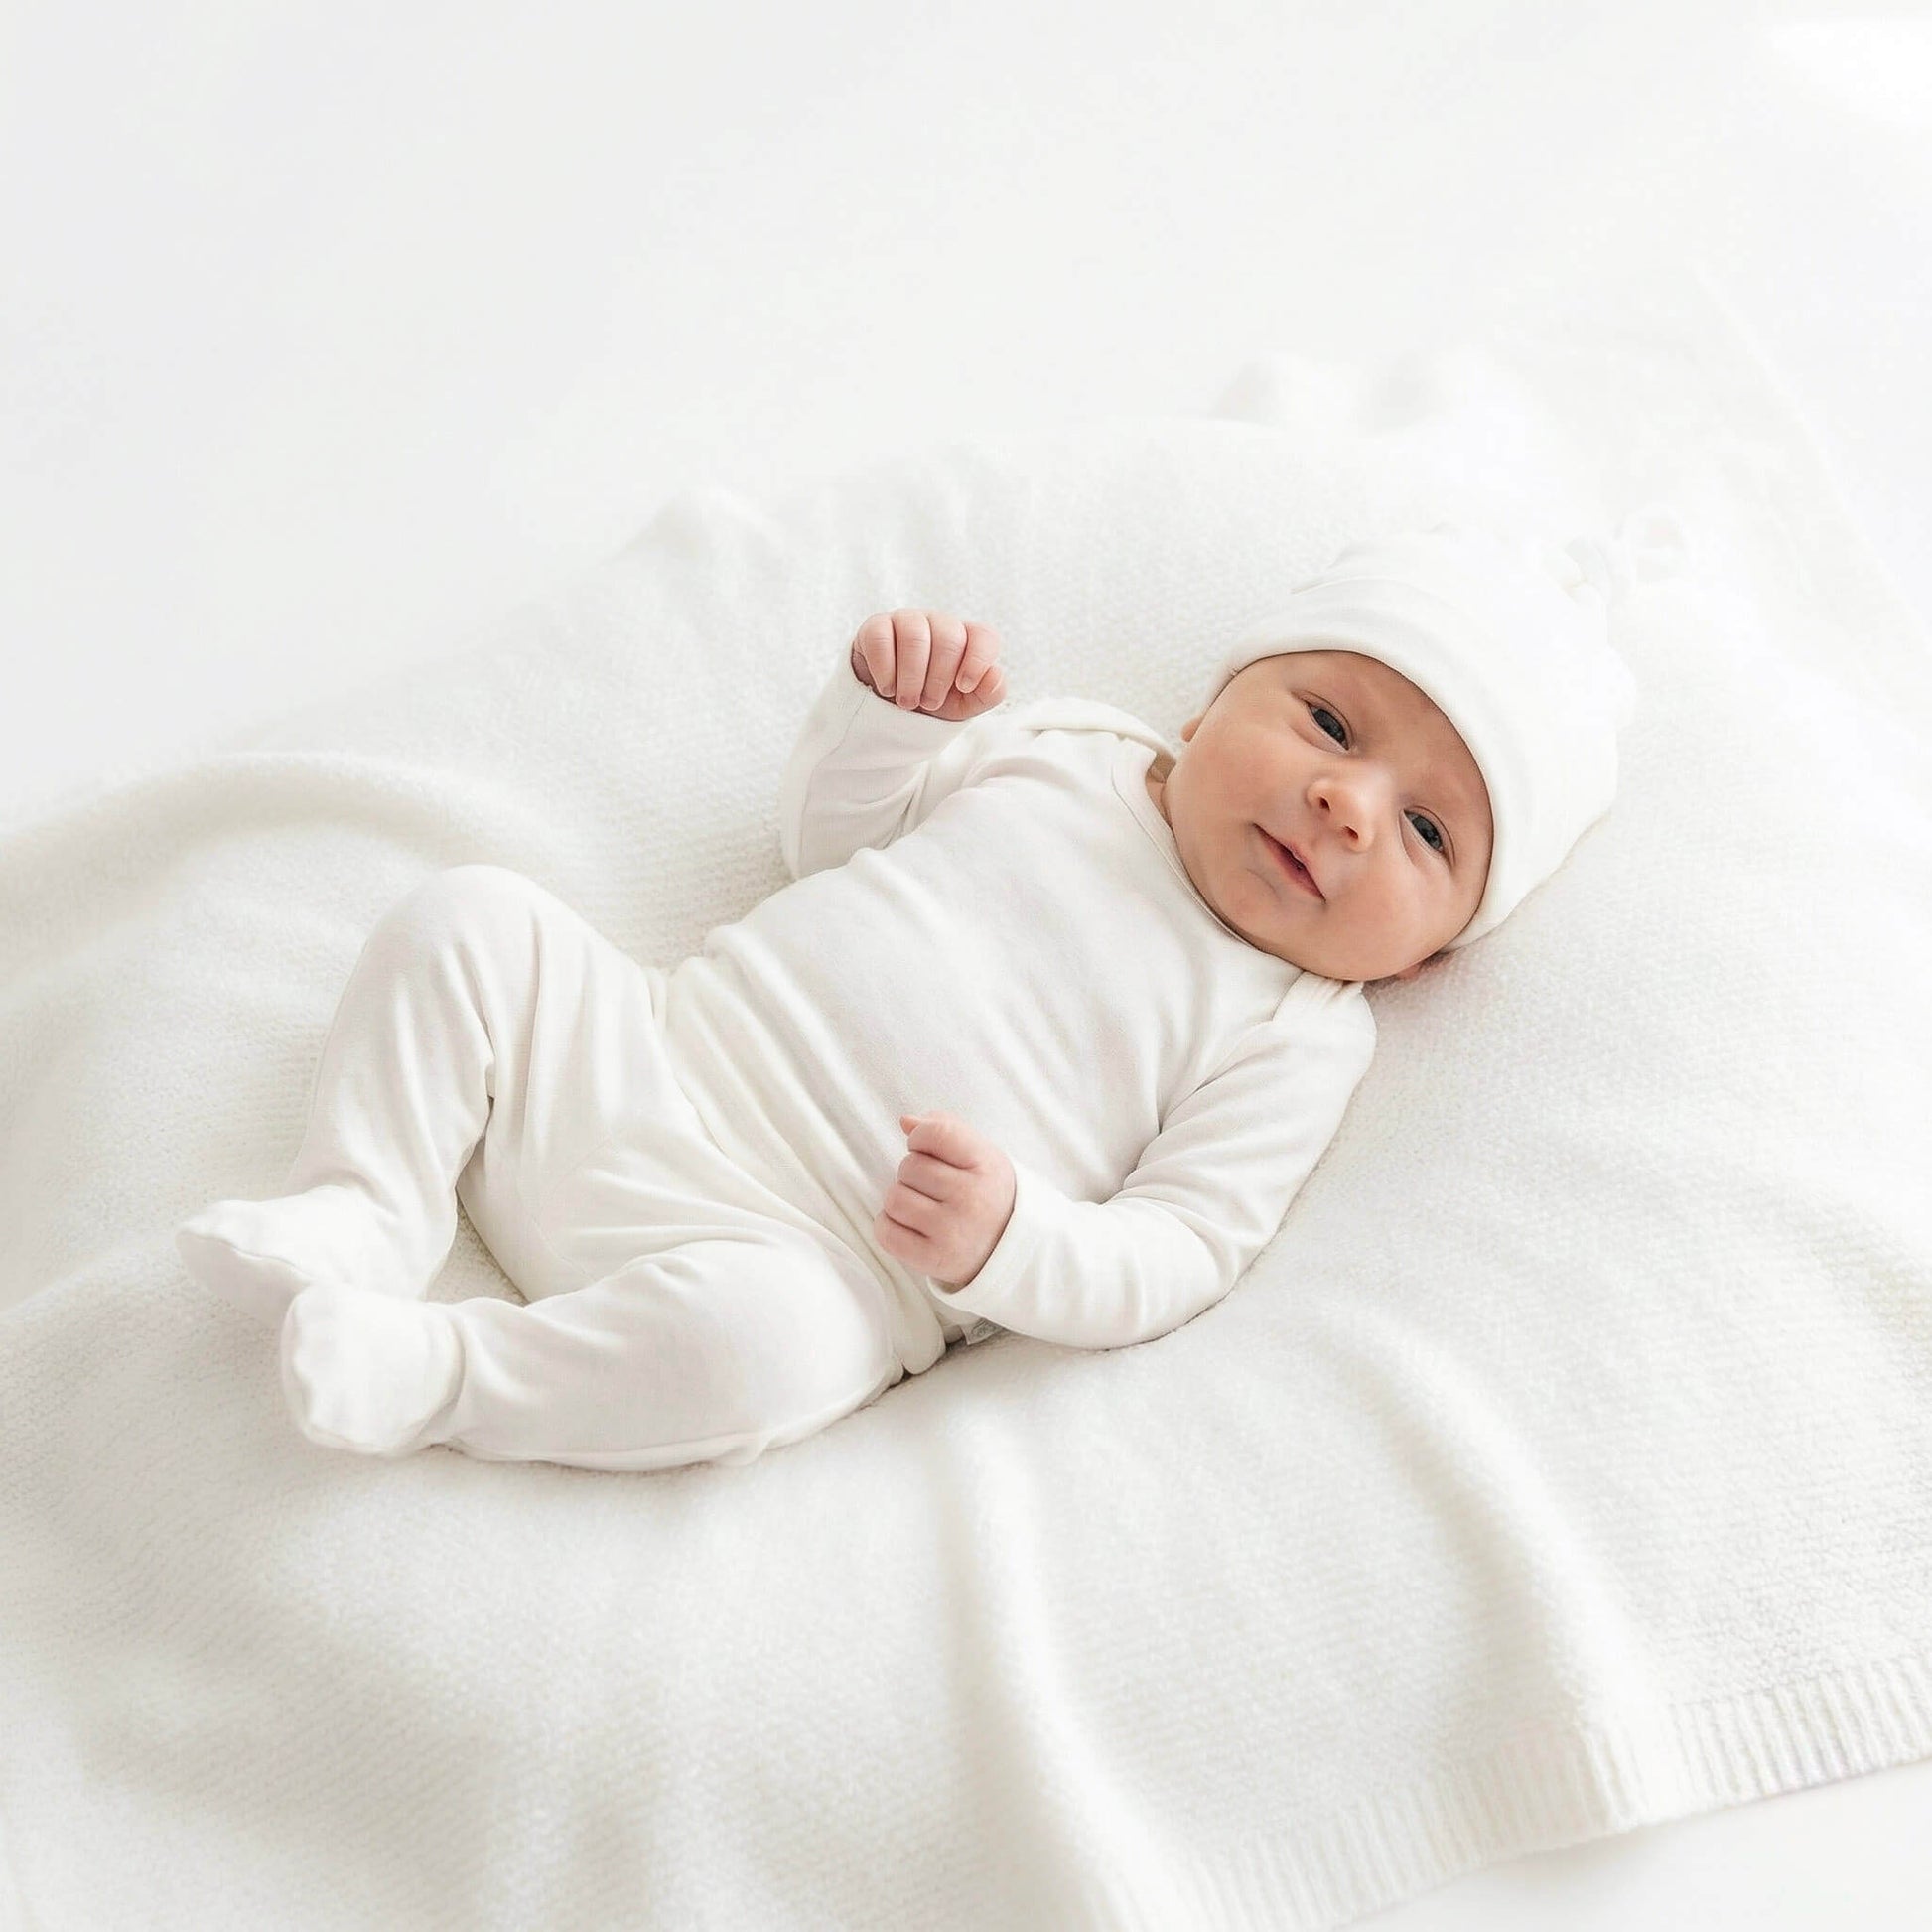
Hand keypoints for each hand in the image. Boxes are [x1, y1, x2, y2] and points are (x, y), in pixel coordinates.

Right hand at [849, 609, 1006, 721]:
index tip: (964, 687)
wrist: (891, 706)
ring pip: (914, 635)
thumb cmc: (934, 699)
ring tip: (907, 702)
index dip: (978, 661)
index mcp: (967, 638)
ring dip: (912, 676)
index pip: (984, 637)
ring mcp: (908, 620)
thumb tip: (995, 675)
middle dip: (939, 678)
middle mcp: (940, 623)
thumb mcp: (965, 705)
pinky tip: (887, 688)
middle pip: (949, 637)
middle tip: (929, 704)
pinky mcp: (876, 626)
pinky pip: (881, 638)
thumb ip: (989, 693)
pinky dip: (885, 670)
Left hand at [873, 1111, 1015, 1288]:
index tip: (926, 1149)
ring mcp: (953, 1232)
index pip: (936, 1133)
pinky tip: (909, 1225)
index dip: (921, 1137)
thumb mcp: (981, 1154)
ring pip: (894, 1198)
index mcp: (986, 1166)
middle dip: (912, 1172)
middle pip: (910, 1166)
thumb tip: (906, 1121)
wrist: (1006, 1248)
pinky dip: (888, 1226)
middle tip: (932, 1186)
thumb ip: (945, 1129)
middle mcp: (972, 1199)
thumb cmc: (986, 1193)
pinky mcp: (935, 1259)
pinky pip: (886, 1232)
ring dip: (900, 1199)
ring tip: (922, 1206)